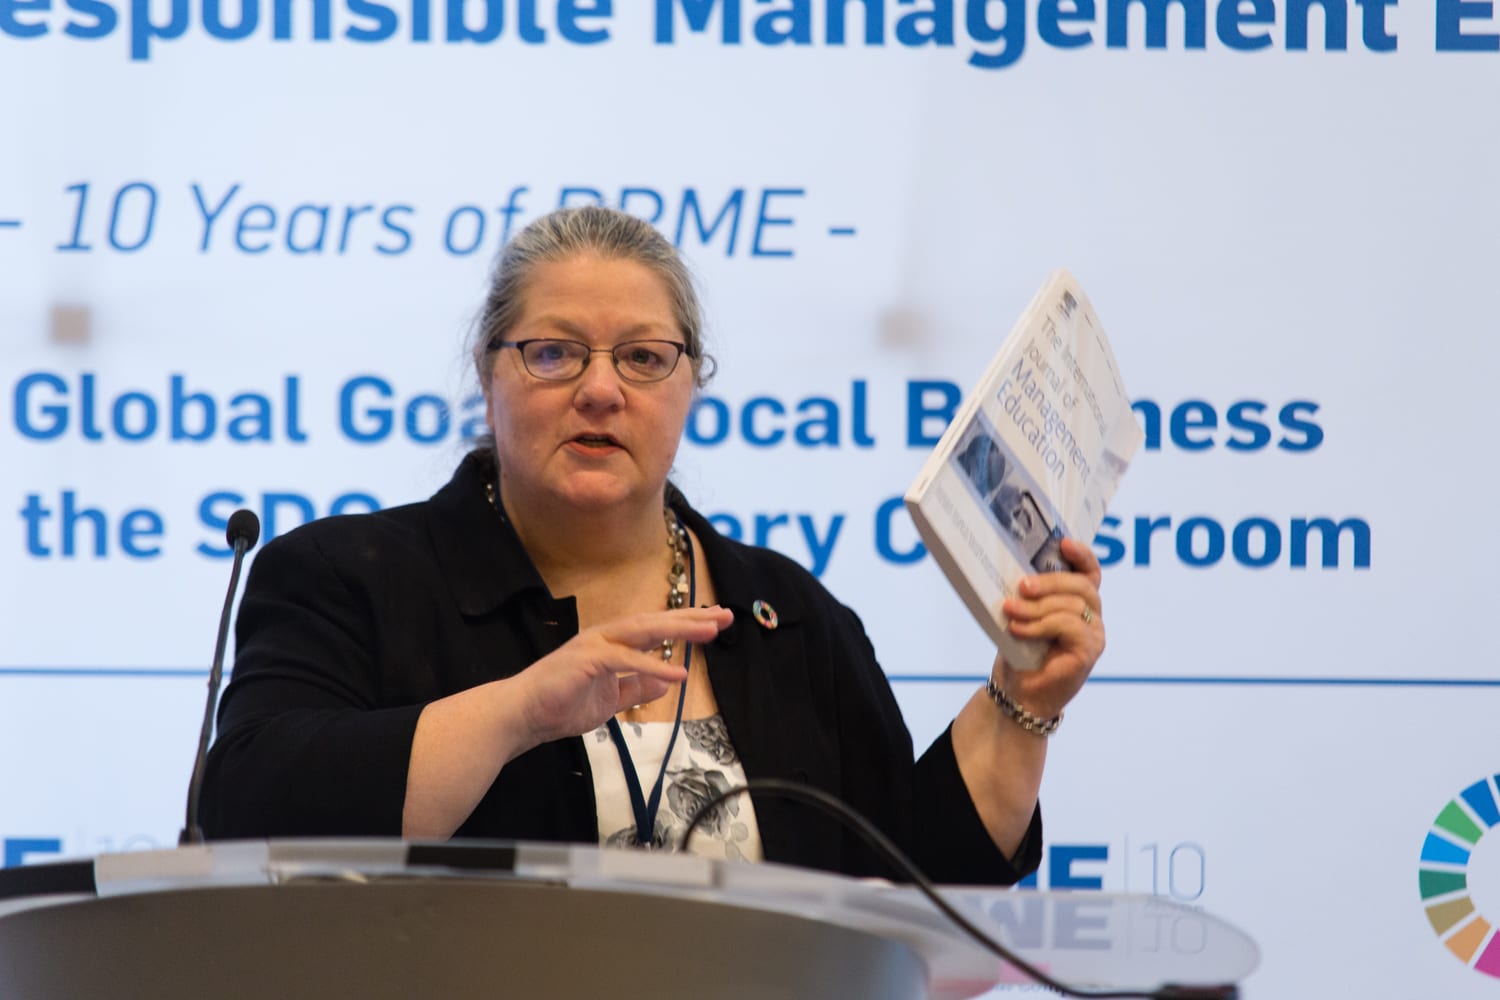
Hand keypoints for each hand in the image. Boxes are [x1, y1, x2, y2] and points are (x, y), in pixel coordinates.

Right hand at [513, 606, 732, 743]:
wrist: (523, 715)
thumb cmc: (560, 704)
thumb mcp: (610, 699)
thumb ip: (636, 688)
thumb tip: (665, 682)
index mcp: (612, 643)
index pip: (656, 629)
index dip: (686, 623)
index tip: (716, 620)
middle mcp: (606, 637)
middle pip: (656, 622)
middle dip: (691, 617)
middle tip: (725, 615)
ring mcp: (595, 645)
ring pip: (644, 631)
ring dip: (679, 629)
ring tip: (710, 631)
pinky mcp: (587, 660)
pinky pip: (626, 661)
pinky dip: (653, 665)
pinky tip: (678, 672)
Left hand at [996, 537, 1104, 717]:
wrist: (1017, 693)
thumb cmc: (1019, 651)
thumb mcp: (1022, 615)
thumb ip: (1029, 595)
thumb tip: (1016, 570)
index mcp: (1078, 602)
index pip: (1090, 572)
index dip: (1082, 554)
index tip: (1063, 542)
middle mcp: (1092, 616)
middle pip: (1082, 586)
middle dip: (1050, 582)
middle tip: (1021, 586)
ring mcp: (1094, 634)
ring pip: (1073, 605)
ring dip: (1037, 606)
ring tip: (1010, 610)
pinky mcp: (1089, 652)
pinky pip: (1070, 626)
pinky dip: (1041, 625)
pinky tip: (1018, 630)